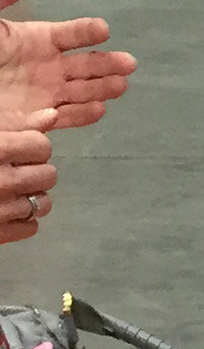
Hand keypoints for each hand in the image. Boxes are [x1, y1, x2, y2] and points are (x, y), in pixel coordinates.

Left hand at [0, 0, 137, 131]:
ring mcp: (42, 96)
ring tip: (120, 86)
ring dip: (102, 89)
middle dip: (107, 64)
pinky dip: (81, 116)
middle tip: (128, 64)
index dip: (87, 32)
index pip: (70, 35)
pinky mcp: (34, 122)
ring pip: (82, 92)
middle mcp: (44, 68)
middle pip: (85, 66)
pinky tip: (98, 109)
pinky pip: (65, 119)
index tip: (103, 30)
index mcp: (33, 40)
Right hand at [0, 113, 56, 244]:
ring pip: (44, 203)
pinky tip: (6, 212)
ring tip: (10, 192)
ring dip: (31, 197)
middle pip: (48, 175)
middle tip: (14, 172)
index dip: (32, 147)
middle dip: (34, 172)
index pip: (42, 145)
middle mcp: (2, 179)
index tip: (17, 151)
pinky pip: (31, 227)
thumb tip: (53, 115)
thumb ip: (15, 123)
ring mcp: (1, 209)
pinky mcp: (0, 233)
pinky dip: (22, 221)